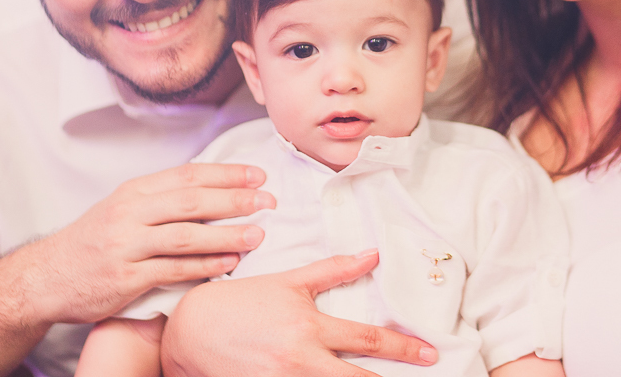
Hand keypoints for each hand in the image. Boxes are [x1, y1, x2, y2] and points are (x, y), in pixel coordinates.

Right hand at [15, 162, 274, 325]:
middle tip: (268, 201)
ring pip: (186, 235)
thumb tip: (216, 192)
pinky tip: (229, 264)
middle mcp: (130, 213)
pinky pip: (173, 270)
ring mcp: (126, 245)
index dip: (227, 174)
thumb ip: (163, 200)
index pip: (188, 175)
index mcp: (134, 191)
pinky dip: (205, 266)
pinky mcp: (125, 277)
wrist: (47, 277)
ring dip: (227, 234)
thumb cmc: (94, 242)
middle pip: (192, 201)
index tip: (258, 175)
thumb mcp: (123, 209)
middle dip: (235, 199)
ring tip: (258, 235)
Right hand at [160, 250, 438, 376]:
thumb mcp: (287, 282)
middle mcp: (300, 361)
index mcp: (309, 328)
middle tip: (424, 375)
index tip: (429, 353)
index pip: (367, 339)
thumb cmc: (241, 304)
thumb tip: (372, 255)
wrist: (191, 332)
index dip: (402, 347)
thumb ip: (332, 270)